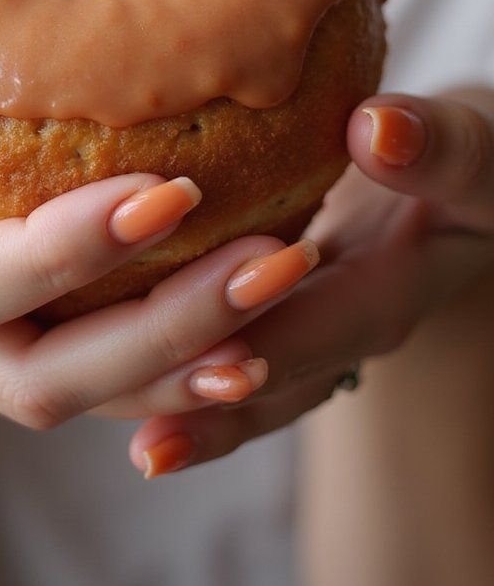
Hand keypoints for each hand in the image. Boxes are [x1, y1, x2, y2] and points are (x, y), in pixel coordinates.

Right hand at [0, 0, 318, 427]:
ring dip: (185, 352)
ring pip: (74, 383)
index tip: (174, 192)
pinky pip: (92, 350)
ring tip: (292, 282)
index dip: (57, 260)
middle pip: (28, 373)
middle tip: (277, 261)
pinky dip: (175, 336)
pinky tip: (265, 291)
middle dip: (157, 333)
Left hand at [128, 90, 493, 475]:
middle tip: (155, 444)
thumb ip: (439, 148)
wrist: (462, 182)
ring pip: (248, 381)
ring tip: (145, 455)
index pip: (329, 324)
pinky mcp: (275, 313)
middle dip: (215, 402)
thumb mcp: (477, 153)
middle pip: (278, 376)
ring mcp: (310, 326)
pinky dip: (183, 373)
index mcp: (393, 284)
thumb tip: (377, 130)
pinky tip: (128, 399)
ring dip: (192, 408)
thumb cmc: (469, 163)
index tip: (222, 367)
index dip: (277, 345)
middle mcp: (347, 324)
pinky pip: (228, 353)